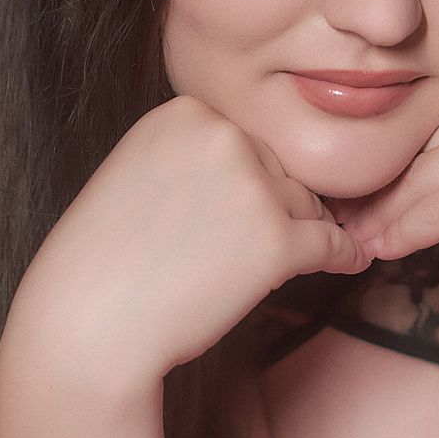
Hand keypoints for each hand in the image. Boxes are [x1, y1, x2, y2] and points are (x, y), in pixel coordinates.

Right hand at [5, 96, 371, 387]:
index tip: (208, 219)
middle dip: (265, 211)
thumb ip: (199, 156)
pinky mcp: (277, 240)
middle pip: (279, 171)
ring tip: (239, 272)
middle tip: (215, 255)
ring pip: (305, 207)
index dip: (237, 186)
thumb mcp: (140, 172)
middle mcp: (223, 135)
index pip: (246, 143)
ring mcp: (253, 186)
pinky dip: (343, 256)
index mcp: (187, 111)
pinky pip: (332, 243)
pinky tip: (350, 263)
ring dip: (291, 237)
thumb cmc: (106, 261)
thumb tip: (270, 169)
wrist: (88, 325)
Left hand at [339, 55, 438, 272]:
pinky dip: (402, 231)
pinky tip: (384, 248)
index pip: (435, 110)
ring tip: (352, 238)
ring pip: (418, 178)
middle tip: (335, 211)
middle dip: (375, 180)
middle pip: (417, 141)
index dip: (397, 150)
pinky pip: (436, 208)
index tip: (365, 178)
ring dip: (380, 214)